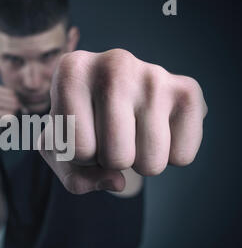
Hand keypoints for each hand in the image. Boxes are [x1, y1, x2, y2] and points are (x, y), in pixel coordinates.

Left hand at [39, 49, 207, 194]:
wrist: (111, 91)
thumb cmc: (79, 123)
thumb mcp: (61, 151)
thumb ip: (74, 178)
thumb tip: (118, 183)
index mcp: (71, 72)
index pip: (79, 151)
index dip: (80, 157)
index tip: (81, 132)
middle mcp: (113, 64)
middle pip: (117, 158)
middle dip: (111, 160)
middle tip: (108, 134)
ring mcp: (153, 76)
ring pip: (150, 163)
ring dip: (139, 161)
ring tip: (130, 130)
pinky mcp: (187, 90)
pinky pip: (182, 157)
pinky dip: (169, 156)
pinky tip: (154, 128)